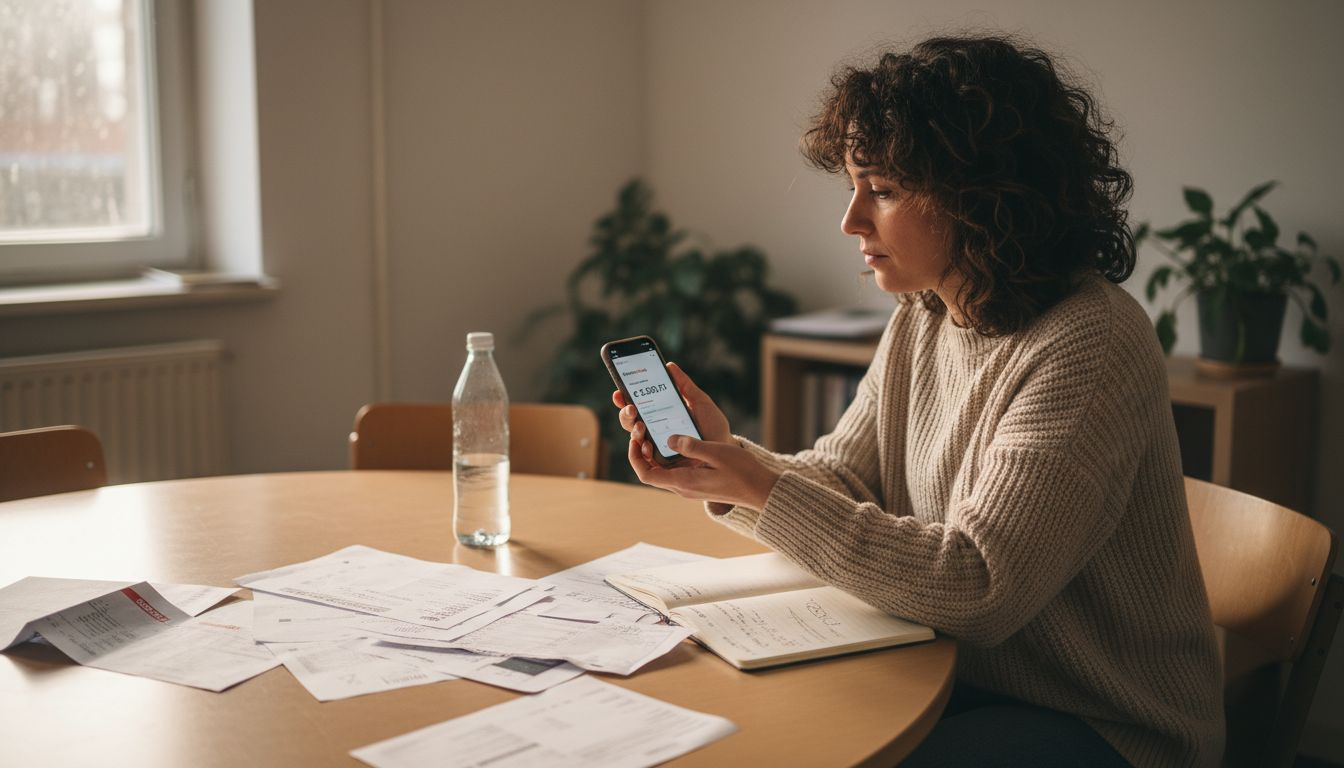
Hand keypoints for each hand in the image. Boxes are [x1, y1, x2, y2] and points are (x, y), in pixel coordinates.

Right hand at [610, 362, 731, 459]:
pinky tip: (645, 444)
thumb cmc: (712, 426)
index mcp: (660, 414)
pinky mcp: (662, 465)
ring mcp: (657, 448)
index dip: (625, 399)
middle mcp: (655, 431)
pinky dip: (640, 452)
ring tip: (640, 424)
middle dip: (625, 413)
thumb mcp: (700, 402)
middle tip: (631, 407)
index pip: (637, 405)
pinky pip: (644, 461)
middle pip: (630, 421)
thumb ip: (685, 385)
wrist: (726, 449)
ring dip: (632, 430)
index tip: (619, 391)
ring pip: (634, 439)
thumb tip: (669, 366)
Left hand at [626, 433, 780, 508]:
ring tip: (656, 431)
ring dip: (655, 453)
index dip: (634, 457)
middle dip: (642, 451)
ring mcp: (690, 487)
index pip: (646, 474)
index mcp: (684, 482)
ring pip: (662, 470)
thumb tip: (669, 439)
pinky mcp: (697, 483)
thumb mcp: (716, 452)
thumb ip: (691, 445)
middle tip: (643, 428)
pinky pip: (675, 470)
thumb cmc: (742, 471)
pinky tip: (676, 439)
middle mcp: (683, 487)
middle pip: (651, 472)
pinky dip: (669, 456)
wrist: (760, 490)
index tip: (635, 439)